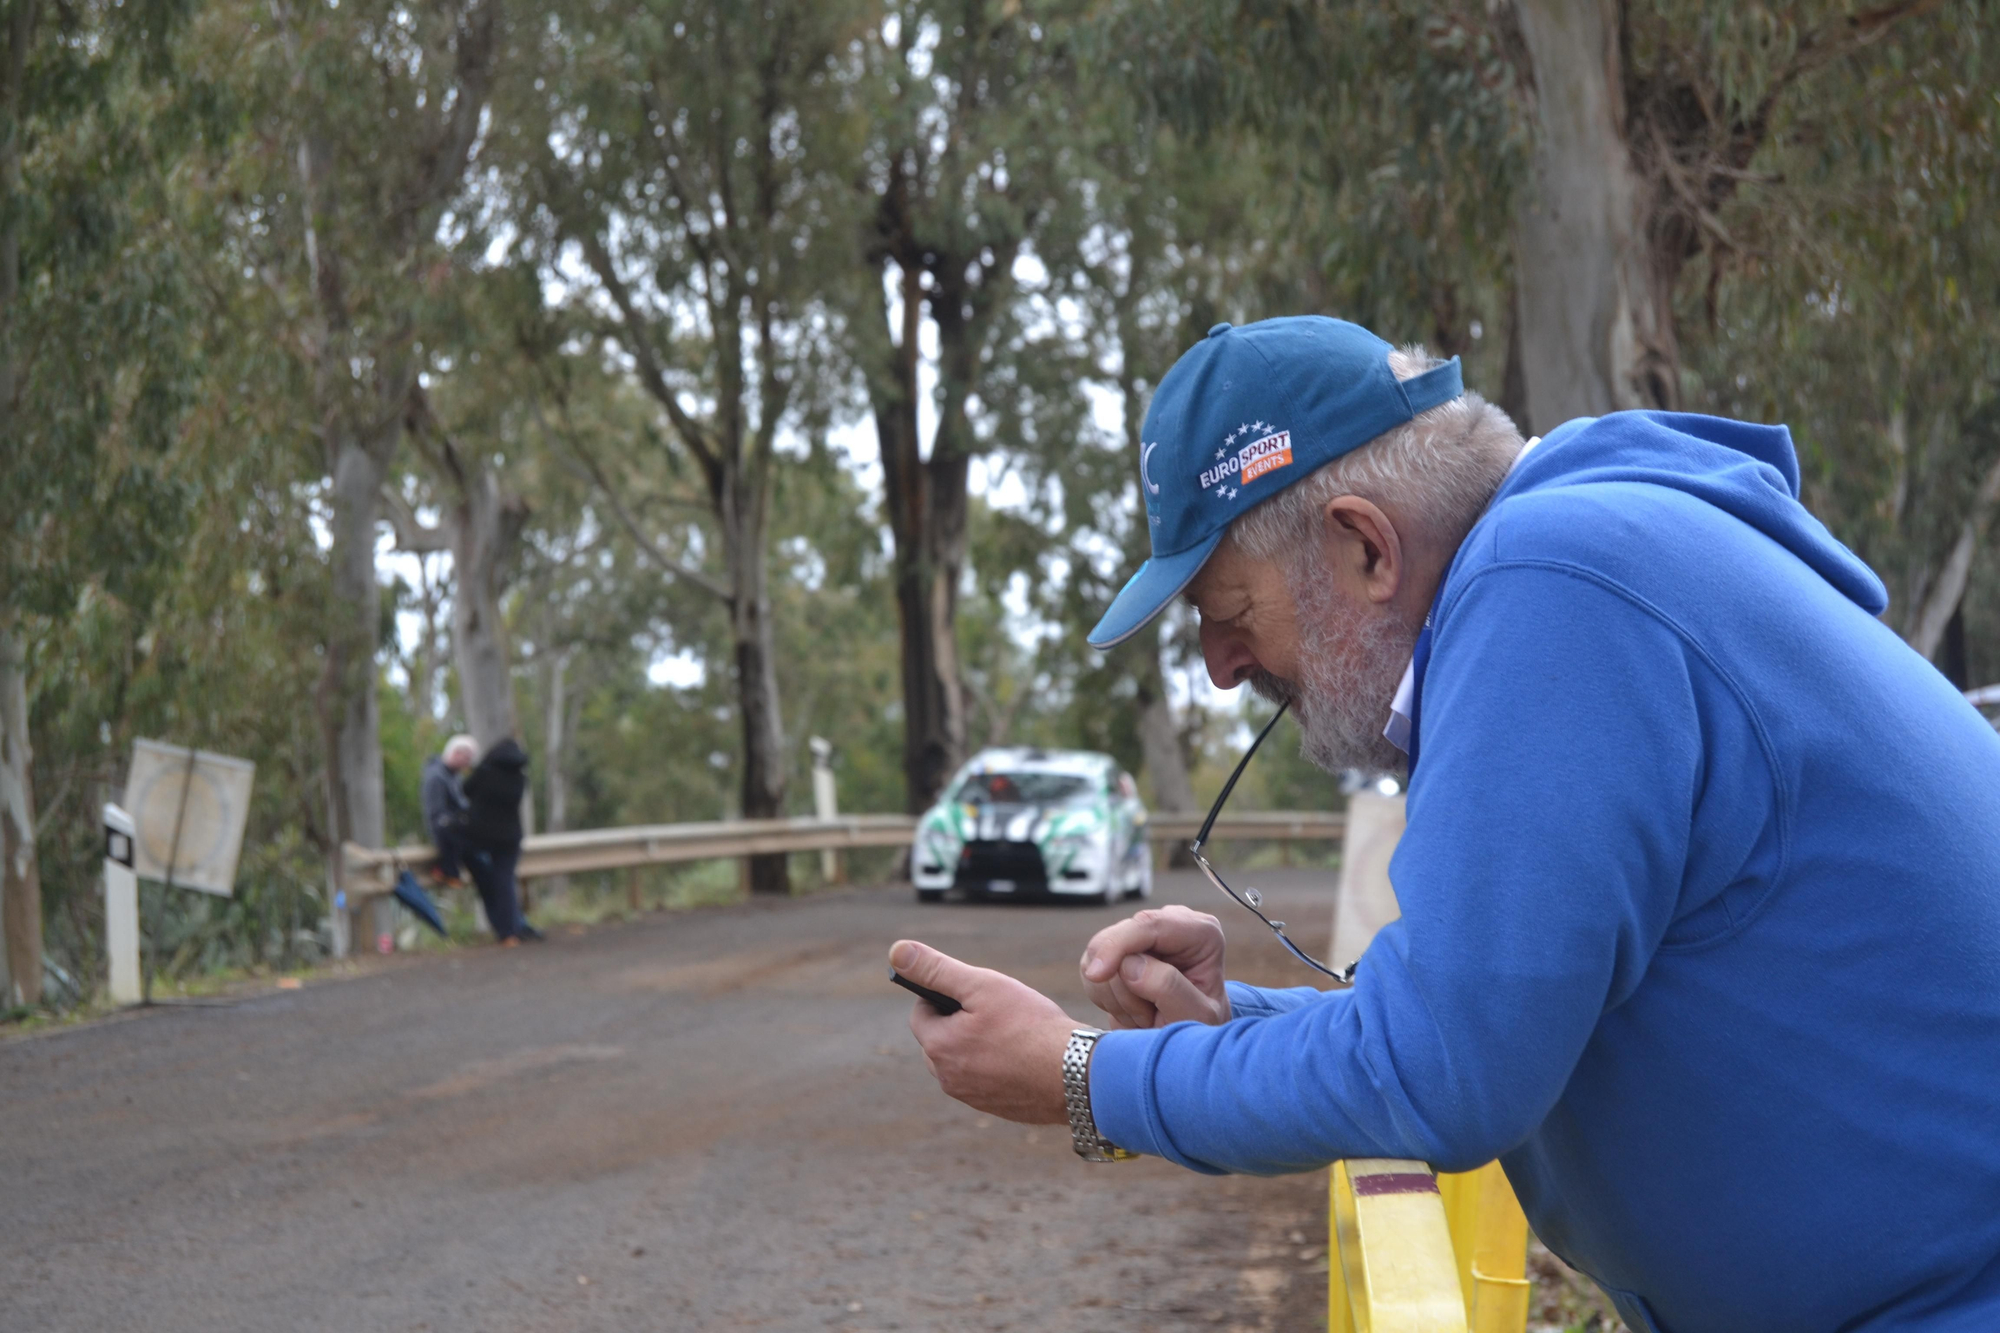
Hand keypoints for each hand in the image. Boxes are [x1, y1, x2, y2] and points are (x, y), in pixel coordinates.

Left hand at [890, 940, 1074, 1124]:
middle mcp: (949, 1080)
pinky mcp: (998, 1108)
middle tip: (998, 1011)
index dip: (945, 995)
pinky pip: (986, 1078)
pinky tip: (1025, 1054)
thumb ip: (936, 969)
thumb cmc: (1030, 1026)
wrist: (1075, 1075)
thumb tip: (898, 952)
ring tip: (1014, 1032)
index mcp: (938, 1049)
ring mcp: (974, 1098)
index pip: (921, 1013)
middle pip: (941, 1039)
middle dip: (961, 1021)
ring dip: (979, 1044)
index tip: (974, 992)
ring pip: (964, 1060)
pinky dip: (998, 1064)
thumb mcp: (981, 986)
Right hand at [1079, 905, 1230, 1028]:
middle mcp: (1171, 923)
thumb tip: (1129, 965)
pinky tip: (1131, 1010)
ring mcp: (1142, 934)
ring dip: (1114, 996)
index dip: (1117, 945)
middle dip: (1122, 985)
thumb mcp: (1196, 1016)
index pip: (1149, 924)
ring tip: (1145, 1017)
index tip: (1096, 975)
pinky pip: (1088, 967)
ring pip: (1096, 954)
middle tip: (1148, 1018)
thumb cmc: (1199, 1028)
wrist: (1186, 1043)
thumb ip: (1169, 988)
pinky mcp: (1118, 948)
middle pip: (1116, 937)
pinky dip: (1104, 997)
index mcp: (1201, 932)